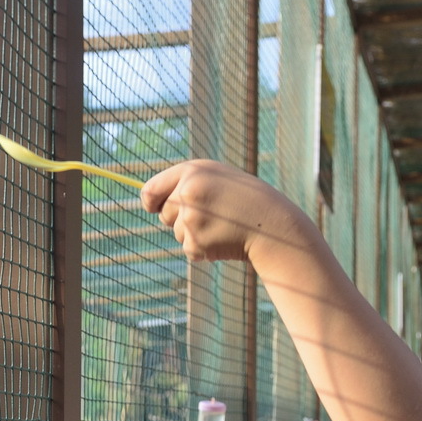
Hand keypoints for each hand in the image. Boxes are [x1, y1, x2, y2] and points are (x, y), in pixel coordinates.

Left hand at [141, 159, 312, 262]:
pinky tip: (225, 239)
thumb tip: (148, 200)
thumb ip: (186, 183)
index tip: (153, 207)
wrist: (273, 224)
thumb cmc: (245, 200)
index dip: (150, 201)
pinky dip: (204, 249)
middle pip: (164, 214)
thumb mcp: (217, 179)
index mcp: (192, 171)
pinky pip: (189, 249)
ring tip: (223, 225)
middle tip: (212, 215)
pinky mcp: (196, 243)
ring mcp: (191, 218)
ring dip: (195, 234)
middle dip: (180, 218)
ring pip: (177, 233)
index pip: (150, 190)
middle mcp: (187, 192)